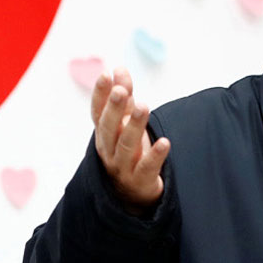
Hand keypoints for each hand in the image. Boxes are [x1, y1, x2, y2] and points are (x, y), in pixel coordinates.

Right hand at [90, 67, 171, 213]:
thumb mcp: (125, 123)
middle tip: (120, 91)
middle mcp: (109, 150)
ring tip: (143, 106)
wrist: (132, 193)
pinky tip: (165, 142)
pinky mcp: (141, 181)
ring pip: (127, 146)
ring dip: (134, 126)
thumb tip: (118, 68)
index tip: (105, 75)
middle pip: (109, 128)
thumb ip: (124, 97)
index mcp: (104, 134)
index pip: (98, 113)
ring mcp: (123, 167)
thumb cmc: (127, 150)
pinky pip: (147, 168)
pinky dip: (155, 155)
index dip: (100, 94)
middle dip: (113, 109)